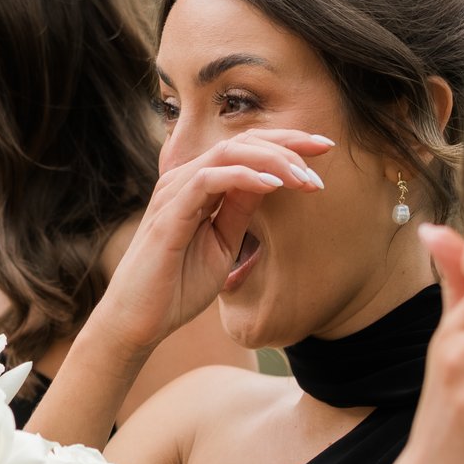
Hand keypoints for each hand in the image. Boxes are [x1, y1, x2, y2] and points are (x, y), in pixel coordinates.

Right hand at [89, 129, 333, 356]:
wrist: (138, 322)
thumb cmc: (176, 288)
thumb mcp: (222, 245)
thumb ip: (239, 211)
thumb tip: (270, 181)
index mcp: (198, 185)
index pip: (246, 149)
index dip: (287, 143)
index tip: (324, 148)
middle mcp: (184, 180)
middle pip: (241, 141)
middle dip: (288, 142)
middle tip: (326, 149)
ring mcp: (174, 193)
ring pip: (229, 153)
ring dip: (273, 161)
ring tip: (305, 177)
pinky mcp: (169, 213)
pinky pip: (209, 180)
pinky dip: (243, 177)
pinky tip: (273, 185)